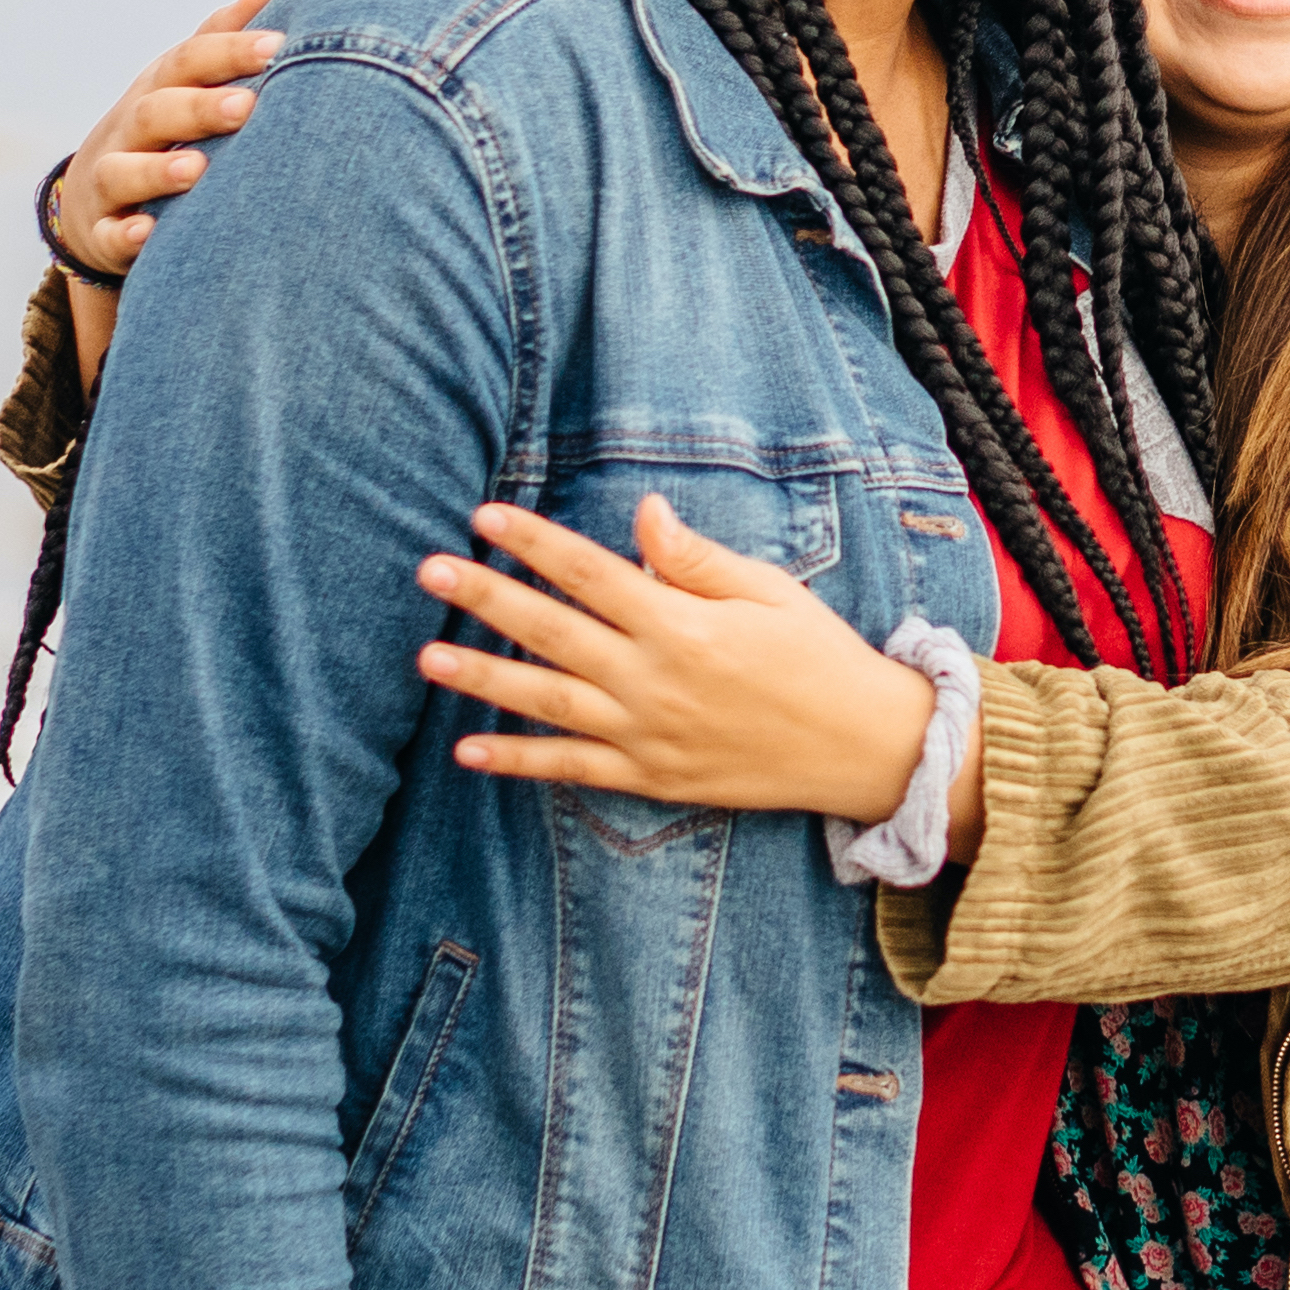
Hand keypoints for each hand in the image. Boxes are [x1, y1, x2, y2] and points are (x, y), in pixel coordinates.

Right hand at [53, 0, 281, 278]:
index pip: (188, 62)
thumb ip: (218, 42)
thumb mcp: (178, 86)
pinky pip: (110, 234)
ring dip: (158, 169)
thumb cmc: (156, 134)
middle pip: (157, 111)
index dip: (228, 51)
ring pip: (123, 170)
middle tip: (247, 105)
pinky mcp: (103, 231)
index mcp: (158, 90)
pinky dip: (125, 234)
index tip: (277, 44)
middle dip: (200, 108)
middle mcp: (129, 130)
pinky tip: (147, 233)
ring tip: (197, 168)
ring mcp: (111, 180)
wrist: (93, 202)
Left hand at [415, 494, 971, 837]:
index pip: (590, 572)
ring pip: (547, 702)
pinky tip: (468, 750)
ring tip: (427, 656)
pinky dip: (519, 762)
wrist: (862, 747)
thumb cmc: (818, 658)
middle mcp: (655, 680)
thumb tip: (642, 512)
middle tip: (429, 572)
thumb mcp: (768, 593)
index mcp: (683, 624)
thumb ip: (696, 559)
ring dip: (483, 678)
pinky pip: (572, 769)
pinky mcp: (650, 777)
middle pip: (553, 631)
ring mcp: (647, 734)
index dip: (535, 542)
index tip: (485, 517)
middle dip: (487, 598)